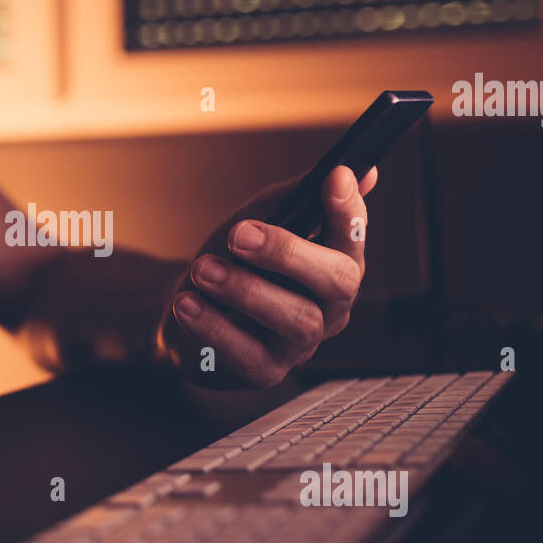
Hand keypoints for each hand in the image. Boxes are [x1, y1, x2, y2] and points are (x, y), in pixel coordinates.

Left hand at [154, 165, 376, 388]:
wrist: (185, 304)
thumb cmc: (231, 260)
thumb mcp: (259, 220)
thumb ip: (299, 196)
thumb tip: (358, 171)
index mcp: (335, 264)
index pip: (355, 236)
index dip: (349, 209)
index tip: (333, 178)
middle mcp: (329, 307)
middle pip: (338, 281)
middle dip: (289, 253)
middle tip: (239, 235)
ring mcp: (301, 344)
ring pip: (298, 319)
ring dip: (245, 290)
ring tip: (202, 269)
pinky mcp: (266, 371)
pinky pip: (251, 354)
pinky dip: (216, 326)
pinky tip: (189, 303)